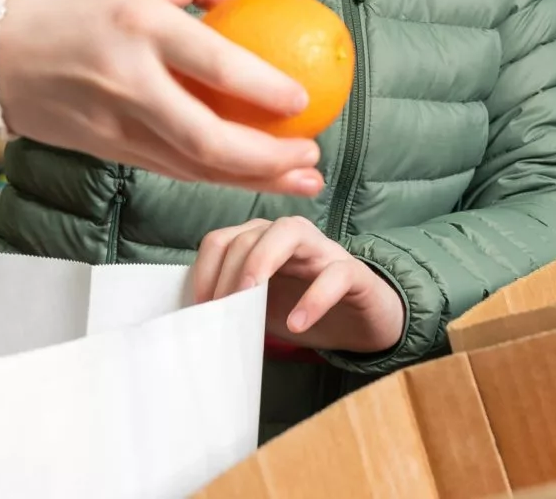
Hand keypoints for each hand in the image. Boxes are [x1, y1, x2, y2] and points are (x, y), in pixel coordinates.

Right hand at [0, 0, 323, 196]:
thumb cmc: (67, 5)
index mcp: (139, 24)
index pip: (215, 64)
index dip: (266, 89)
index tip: (305, 101)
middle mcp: (128, 80)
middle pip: (208, 138)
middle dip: (268, 159)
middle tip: (312, 158)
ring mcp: (115, 124)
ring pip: (194, 167)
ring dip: (252, 180)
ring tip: (301, 181)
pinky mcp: (108, 151)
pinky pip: (173, 170)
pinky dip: (218, 178)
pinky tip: (253, 178)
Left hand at [193, 217, 405, 353]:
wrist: (362, 323)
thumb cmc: (304, 309)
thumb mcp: (260, 309)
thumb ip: (232, 306)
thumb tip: (192, 324)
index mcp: (263, 242)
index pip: (223, 239)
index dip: (204, 271)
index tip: (197, 307)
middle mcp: (291, 236)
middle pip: (251, 233)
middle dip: (228, 270)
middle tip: (219, 310)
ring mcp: (325, 250)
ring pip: (291, 231)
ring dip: (261, 261)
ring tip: (247, 298)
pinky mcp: (356, 273)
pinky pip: (335, 274)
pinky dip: (314, 298)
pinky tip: (297, 323)